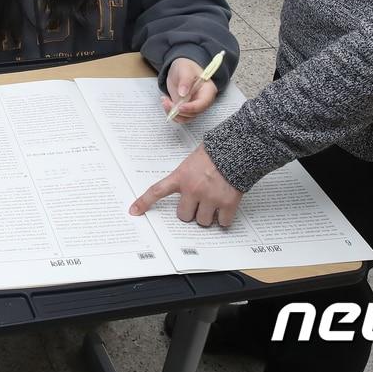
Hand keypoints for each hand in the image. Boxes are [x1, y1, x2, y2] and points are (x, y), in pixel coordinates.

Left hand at [129, 144, 243, 226]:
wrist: (238, 148)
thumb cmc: (216, 152)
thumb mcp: (191, 161)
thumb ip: (185, 177)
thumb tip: (184, 193)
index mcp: (181, 176)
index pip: (157, 191)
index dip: (144, 203)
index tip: (134, 211)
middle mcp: (193, 189)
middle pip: (183, 216)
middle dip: (190, 212)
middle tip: (198, 203)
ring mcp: (210, 198)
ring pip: (202, 222)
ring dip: (207, 216)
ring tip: (214, 202)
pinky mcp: (228, 204)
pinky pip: (222, 223)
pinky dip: (224, 218)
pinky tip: (226, 207)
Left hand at [161, 57, 218, 122]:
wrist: (180, 69)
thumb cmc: (186, 67)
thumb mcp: (185, 69)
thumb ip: (185, 80)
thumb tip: (183, 93)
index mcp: (208, 90)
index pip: (203, 104)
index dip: (192, 108)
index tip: (180, 107)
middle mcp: (203, 101)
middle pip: (194, 113)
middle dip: (179, 111)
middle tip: (167, 102)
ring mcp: (194, 105)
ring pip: (186, 117)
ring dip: (174, 113)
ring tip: (164, 101)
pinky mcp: (186, 108)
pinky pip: (180, 116)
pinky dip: (171, 112)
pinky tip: (166, 102)